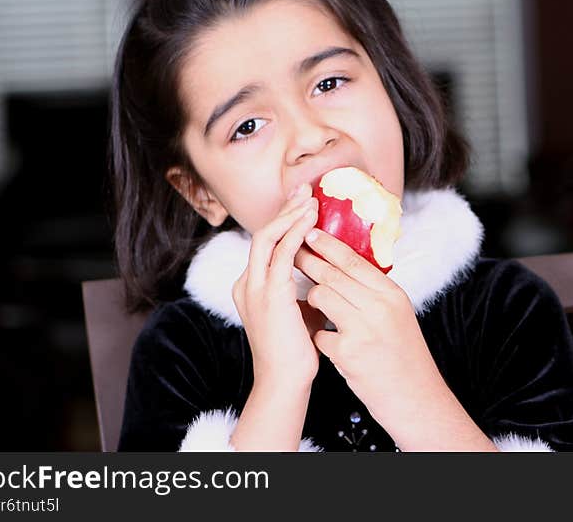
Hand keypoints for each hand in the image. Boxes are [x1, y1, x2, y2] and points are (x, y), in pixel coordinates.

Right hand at [233, 184, 322, 389]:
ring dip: (290, 216)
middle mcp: (246, 284)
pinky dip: (296, 234)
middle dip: (284, 209)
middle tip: (305, 190)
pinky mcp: (268, 296)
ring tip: (310, 199)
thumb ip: (304, 286)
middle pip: (262, 233)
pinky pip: (281, 254)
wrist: (285, 382)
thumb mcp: (299, 309)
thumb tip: (325, 266)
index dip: (283, 220)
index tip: (303, 203)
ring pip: (267, 238)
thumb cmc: (296, 350)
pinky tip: (310, 222)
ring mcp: (254, 289)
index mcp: (251, 287)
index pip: (265, 243)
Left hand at [293, 228, 446, 430]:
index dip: (328, 245)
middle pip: (333, 275)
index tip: (310, 233)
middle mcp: (379, 307)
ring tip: (314, 304)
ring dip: (313, 300)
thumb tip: (347, 263)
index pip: (353, 260)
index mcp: (392, 294)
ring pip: (322, 297)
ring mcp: (363, 329)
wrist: (415, 397)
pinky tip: (327, 344)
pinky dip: (319, 337)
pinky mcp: (349, 353)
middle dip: (309, 262)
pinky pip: (319, 334)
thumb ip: (375, 290)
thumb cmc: (403, 354)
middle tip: (293, 253)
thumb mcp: (398, 313)